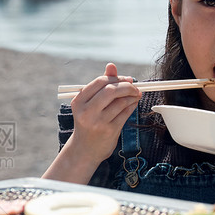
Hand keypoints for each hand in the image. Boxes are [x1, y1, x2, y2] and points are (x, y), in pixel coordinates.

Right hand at [43, 63, 139, 183]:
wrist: (85, 149)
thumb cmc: (88, 121)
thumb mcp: (89, 103)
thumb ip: (101, 85)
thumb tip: (112, 66)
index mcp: (78, 101)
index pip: (100, 82)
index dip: (116, 78)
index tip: (126, 79)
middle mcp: (86, 111)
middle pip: (111, 90)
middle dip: (126, 86)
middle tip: (134, 87)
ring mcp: (98, 122)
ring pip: (121, 102)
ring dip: (132, 96)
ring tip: (135, 95)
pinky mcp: (110, 130)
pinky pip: (125, 113)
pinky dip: (132, 105)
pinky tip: (133, 103)